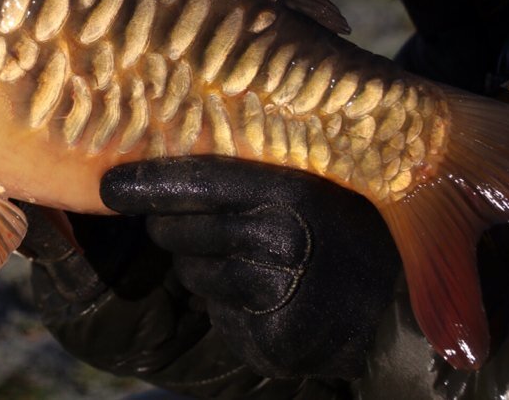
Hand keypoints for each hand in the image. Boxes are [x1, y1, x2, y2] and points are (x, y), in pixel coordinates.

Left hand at [101, 156, 400, 378]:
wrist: (399, 306)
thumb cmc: (341, 230)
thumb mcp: (306, 185)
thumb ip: (245, 174)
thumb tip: (162, 168)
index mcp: (286, 189)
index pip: (194, 181)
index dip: (144, 184)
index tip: (109, 187)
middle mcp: (276, 238)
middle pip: (175, 232)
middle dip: (181, 229)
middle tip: (228, 227)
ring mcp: (271, 294)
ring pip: (192, 274)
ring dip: (209, 269)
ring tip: (266, 263)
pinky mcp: (267, 340)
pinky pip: (218, 315)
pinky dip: (232, 307)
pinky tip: (274, 297)